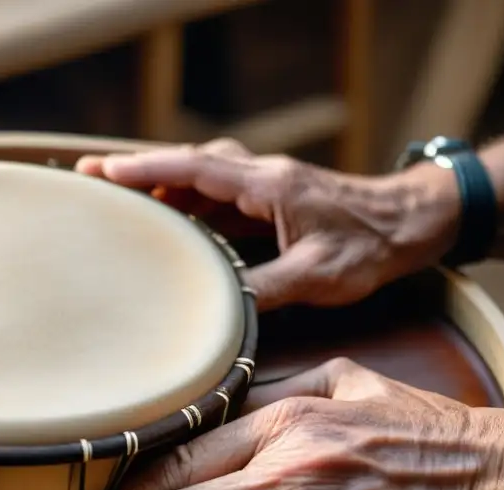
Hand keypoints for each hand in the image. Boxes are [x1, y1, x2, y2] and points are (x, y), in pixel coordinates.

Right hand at [76, 139, 460, 311]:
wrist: (411, 222)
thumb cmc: (370, 245)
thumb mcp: (319, 275)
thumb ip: (267, 290)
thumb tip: (219, 311)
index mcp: (267, 185)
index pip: (195, 169)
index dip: (147, 170)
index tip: (105, 173)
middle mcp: (260, 176)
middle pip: (187, 165)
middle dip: (139, 170)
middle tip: (92, 180)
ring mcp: (264, 186)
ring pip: (199, 176)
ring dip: (159, 184)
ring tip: (117, 200)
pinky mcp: (270, 199)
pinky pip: (215, 193)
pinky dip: (185, 200)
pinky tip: (168, 219)